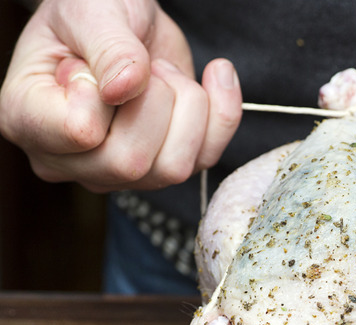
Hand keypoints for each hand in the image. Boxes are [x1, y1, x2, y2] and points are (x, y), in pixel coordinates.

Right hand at [0, 0, 242, 191]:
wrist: (127, 19)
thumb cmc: (92, 12)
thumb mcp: (90, 11)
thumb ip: (108, 47)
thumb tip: (126, 88)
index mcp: (28, 118)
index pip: (79, 132)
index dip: (105, 92)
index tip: (94, 63)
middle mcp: (68, 159)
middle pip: (130, 161)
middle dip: (156, 98)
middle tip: (143, 64)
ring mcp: (117, 172)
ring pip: (174, 168)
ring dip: (187, 105)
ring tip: (162, 72)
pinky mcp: (163, 168)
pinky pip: (207, 157)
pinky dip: (222, 113)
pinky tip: (213, 76)